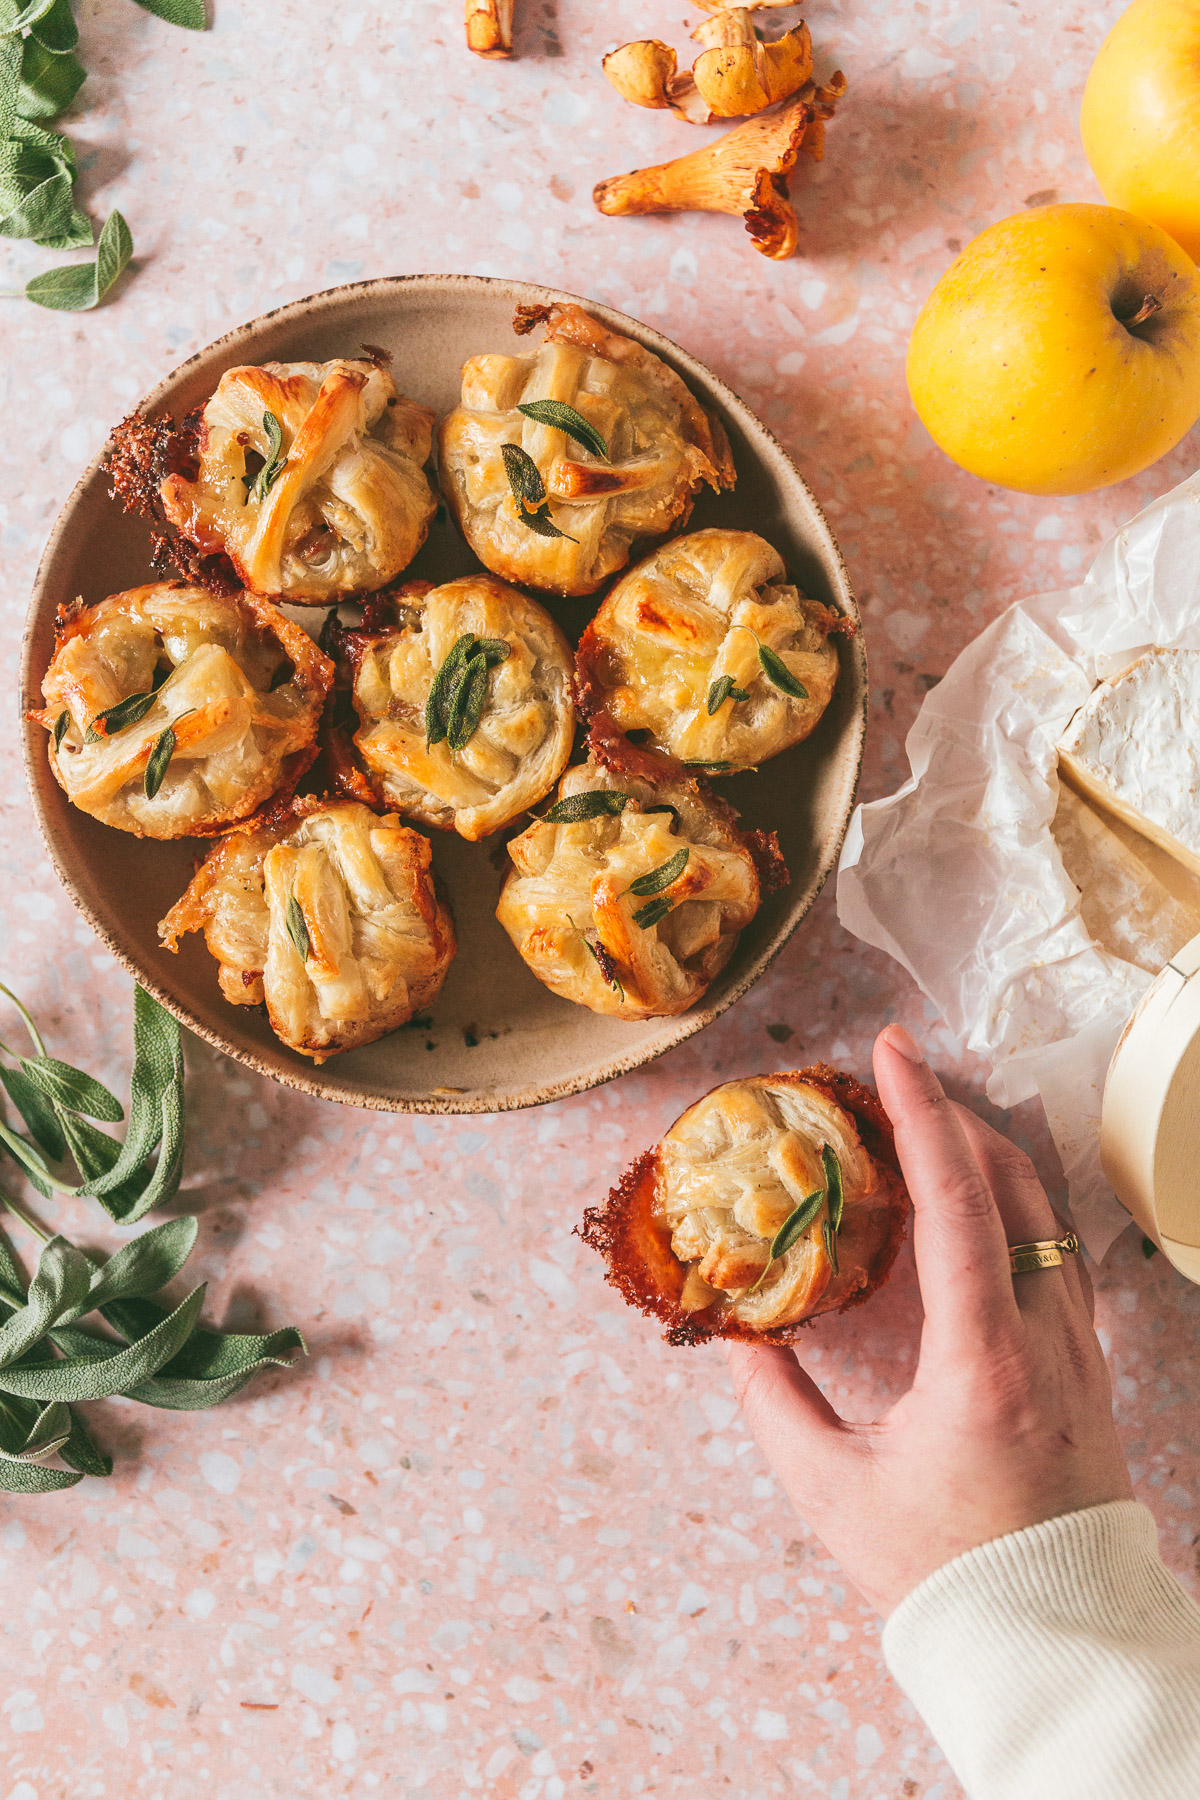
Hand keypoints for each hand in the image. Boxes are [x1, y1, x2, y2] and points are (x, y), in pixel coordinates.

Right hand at [726, 1025, 1132, 1615]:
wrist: (1049, 1637)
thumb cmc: (942, 1571)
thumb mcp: (834, 1492)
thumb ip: (774, 1404)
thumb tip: (739, 1339)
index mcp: (985, 1359)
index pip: (960, 1202)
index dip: (921, 1115)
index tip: (891, 1051)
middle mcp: (1047, 1338)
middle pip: (1013, 1185)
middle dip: (951, 1115)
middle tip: (891, 1082)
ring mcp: (1080, 1350)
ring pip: (1047, 1214)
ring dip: (988, 1154)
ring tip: (926, 1125)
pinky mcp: (1089, 1368)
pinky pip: (1058, 1254)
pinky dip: (1014, 1206)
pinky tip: (976, 1206)